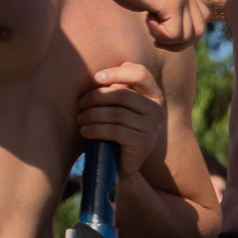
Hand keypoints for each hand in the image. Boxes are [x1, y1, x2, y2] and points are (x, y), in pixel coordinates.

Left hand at [78, 62, 165, 180]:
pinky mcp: (144, 144)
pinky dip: (95, 129)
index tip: (96, 78)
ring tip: (79, 119)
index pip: (140, 73)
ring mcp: (153, 127)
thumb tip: (98, 74)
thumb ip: (115, 89)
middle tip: (80, 103)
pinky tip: (84, 131)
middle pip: (123, 94)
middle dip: (96, 97)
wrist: (119, 164)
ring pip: (116, 113)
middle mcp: (157, 109)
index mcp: (153, 94)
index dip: (117, 72)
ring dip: (92, 115)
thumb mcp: (116, 106)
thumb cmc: (113, 130)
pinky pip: (115, 131)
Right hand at [98, 0, 207, 49]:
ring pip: (189, 35)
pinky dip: (159, 34)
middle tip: (157, 38)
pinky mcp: (172, 1)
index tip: (162, 32)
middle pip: (199, 30)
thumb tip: (173, 33)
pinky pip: (174, 33)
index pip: (202, 18)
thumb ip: (166, 10)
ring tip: (150, 25)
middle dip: (178, 42)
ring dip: (168, 39)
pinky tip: (147, 20)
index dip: (184, 32)